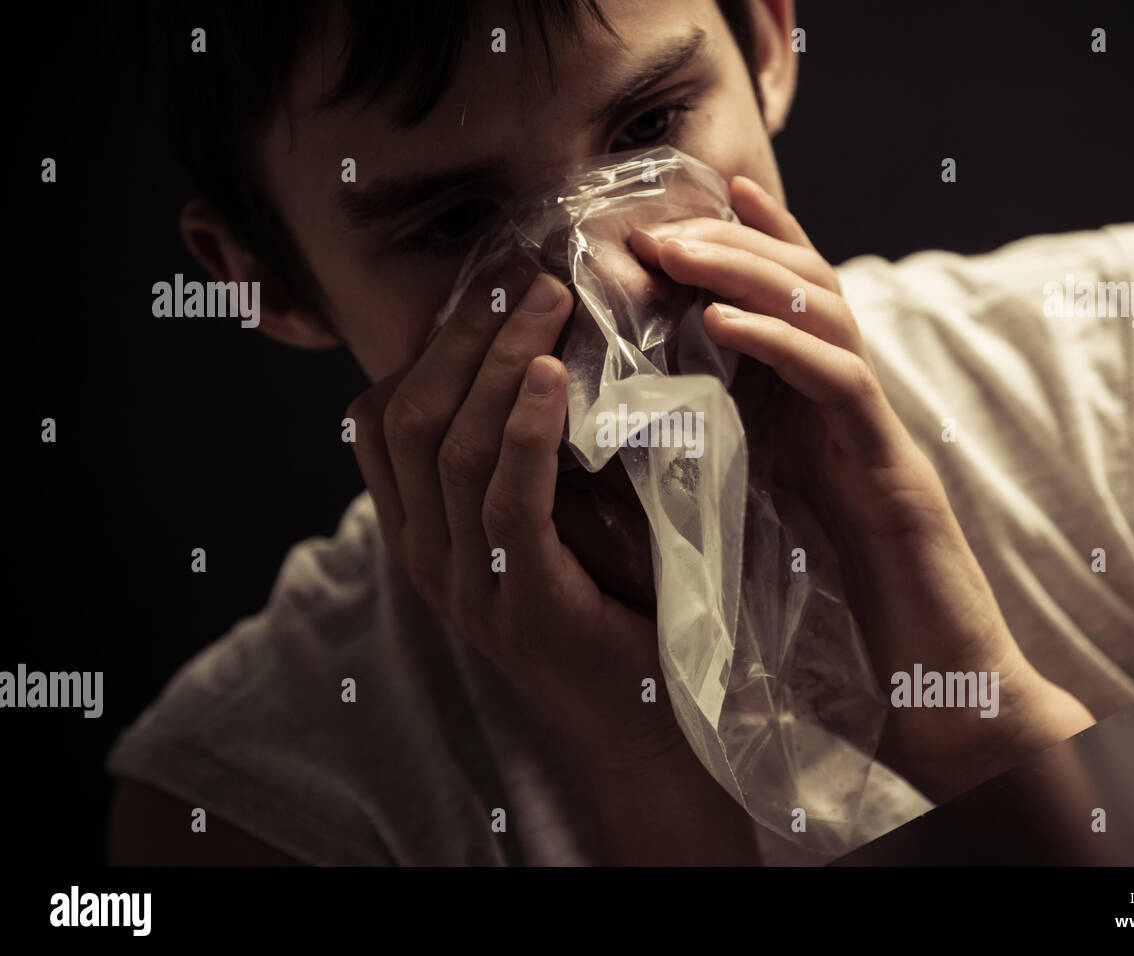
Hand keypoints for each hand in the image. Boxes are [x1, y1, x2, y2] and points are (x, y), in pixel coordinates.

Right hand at [345, 272, 678, 770]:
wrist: (645, 721)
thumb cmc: (611, 605)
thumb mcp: (552, 520)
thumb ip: (528, 455)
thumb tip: (550, 348)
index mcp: (421, 530)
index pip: (382, 417)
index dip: (432, 342)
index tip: (495, 283)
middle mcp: (426, 556)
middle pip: (411, 418)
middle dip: (464, 335)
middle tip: (527, 272)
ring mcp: (464, 586)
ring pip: (451, 449)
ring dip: (498, 363)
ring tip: (548, 300)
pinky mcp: (521, 606)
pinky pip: (505, 504)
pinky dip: (524, 432)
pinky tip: (549, 376)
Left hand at [629, 177, 1094, 801]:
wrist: (945, 687)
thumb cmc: (861, 611)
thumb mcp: (786, 514)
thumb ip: (752, 456)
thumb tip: (674, 421)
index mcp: (829, 415)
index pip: (796, 306)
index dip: (754, 244)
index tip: (694, 203)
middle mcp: (861, 409)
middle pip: (809, 289)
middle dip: (732, 245)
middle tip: (659, 224)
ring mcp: (881, 434)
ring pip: (830, 316)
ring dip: (749, 273)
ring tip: (677, 251)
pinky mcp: (896, 475)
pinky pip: (842, 388)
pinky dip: (781, 345)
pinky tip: (720, 324)